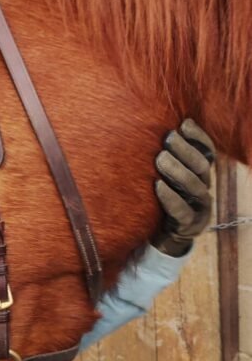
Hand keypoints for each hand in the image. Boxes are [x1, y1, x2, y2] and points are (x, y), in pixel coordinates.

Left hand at [152, 119, 214, 256]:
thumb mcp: (165, 176)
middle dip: (185, 150)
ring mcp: (199, 209)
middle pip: (202, 166)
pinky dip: (170, 197)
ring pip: (195, 187)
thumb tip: (152, 127)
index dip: (199, 137)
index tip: (184, 124)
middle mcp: (204, 189)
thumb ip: (164, 155)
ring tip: (160, 158)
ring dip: (177, 170)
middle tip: (168, 138)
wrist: (160, 237)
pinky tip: (157, 186)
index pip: (207, 152)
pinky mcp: (189, 226)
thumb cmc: (160, 199)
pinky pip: (182, 211)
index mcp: (201, 175)